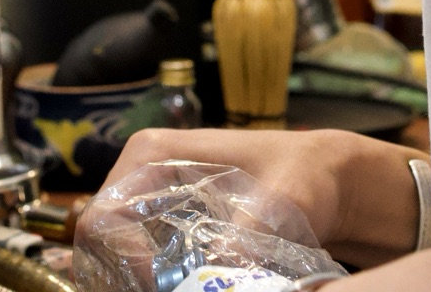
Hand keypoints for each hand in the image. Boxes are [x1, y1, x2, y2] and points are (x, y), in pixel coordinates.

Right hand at [98, 125, 426, 268]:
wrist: (329, 181)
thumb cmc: (305, 174)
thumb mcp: (285, 199)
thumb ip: (252, 231)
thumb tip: (223, 270)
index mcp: (152, 153)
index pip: (103, 214)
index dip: (122, 260)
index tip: (162, 284)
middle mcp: (140, 176)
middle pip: (101, 242)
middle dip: (125, 277)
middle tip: (169, 291)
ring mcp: (150, 204)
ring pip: (114, 258)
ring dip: (139, 283)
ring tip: (181, 289)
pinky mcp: (164, 229)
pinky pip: (138, 266)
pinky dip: (154, 284)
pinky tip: (185, 288)